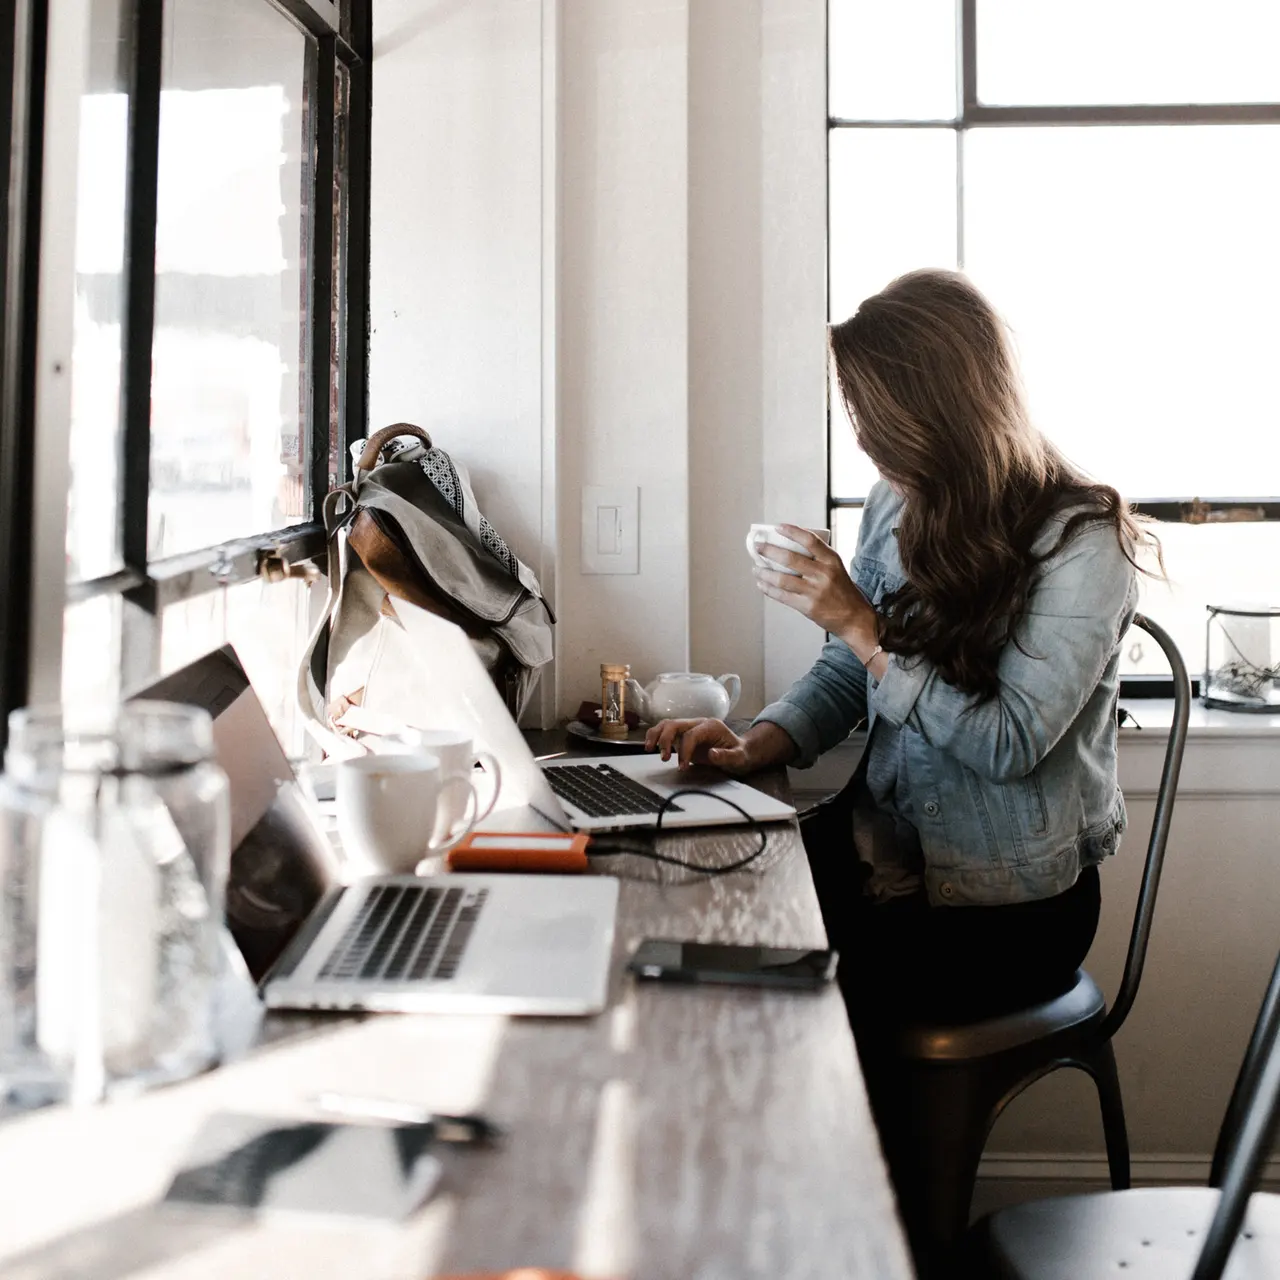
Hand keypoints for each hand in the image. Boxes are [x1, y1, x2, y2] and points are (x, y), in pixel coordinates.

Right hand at [644, 718, 797, 773]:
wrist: (741, 751)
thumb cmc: (740, 754)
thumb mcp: (739, 758)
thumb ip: (727, 756)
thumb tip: (712, 754)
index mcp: (711, 726)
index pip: (691, 735)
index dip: (684, 750)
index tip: (682, 767)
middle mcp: (698, 723)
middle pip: (675, 724)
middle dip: (665, 740)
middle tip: (663, 758)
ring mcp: (690, 728)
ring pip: (667, 724)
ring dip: (656, 735)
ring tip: (649, 749)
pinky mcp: (684, 735)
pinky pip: (666, 732)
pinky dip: (657, 737)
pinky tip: (652, 747)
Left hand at [754, 526, 879, 655]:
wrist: (854, 617)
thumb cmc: (842, 590)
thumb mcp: (836, 568)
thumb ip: (818, 558)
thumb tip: (788, 546)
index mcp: (832, 560)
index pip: (810, 540)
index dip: (792, 531)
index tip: (777, 527)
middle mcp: (823, 574)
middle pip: (790, 558)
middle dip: (769, 551)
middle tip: (758, 546)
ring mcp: (815, 591)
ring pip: (782, 578)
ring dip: (764, 572)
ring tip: (756, 568)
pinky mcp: (807, 606)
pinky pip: (782, 596)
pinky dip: (769, 589)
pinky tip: (761, 584)